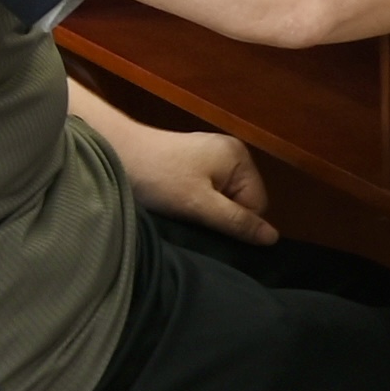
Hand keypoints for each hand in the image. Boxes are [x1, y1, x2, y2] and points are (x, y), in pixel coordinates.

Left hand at [116, 122, 276, 242]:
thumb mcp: (200, 205)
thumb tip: (274, 238)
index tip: (206, 223)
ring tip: (181, 209)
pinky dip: (194, 199)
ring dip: (205, 209)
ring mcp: (211, 154)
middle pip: (241, 200)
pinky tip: (175, 200)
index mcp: (239, 158)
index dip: (235, 222)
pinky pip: (207, 188)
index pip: (257, 205)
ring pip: (222, 197)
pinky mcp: (192, 160)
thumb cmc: (159, 179)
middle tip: (191, 217)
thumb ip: (237, 222)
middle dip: (220, 214)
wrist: (115, 152)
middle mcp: (231, 152)